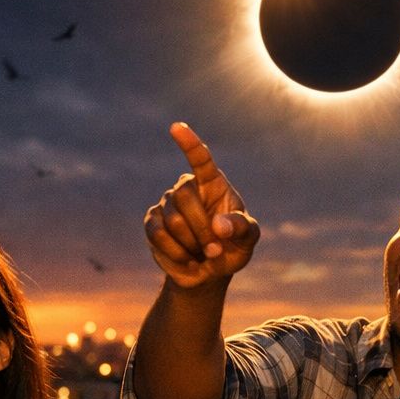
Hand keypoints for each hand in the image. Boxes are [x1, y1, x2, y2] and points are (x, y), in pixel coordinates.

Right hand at [142, 123, 258, 288]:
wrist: (209, 271)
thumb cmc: (233, 247)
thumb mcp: (248, 239)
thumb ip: (241, 228)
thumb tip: (220, 225)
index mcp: (213, 184)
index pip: (200, 160)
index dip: (190, 144)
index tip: (176, 127)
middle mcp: (186, 188)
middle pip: (185, 199)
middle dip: (203, 231)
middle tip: (215, 250)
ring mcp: (166, 204)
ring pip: (173, 222)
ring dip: (193, 246)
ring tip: (202, 254)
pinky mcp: (152, 223)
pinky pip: (159, 236)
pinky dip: (177, 253)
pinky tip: (187, 258)